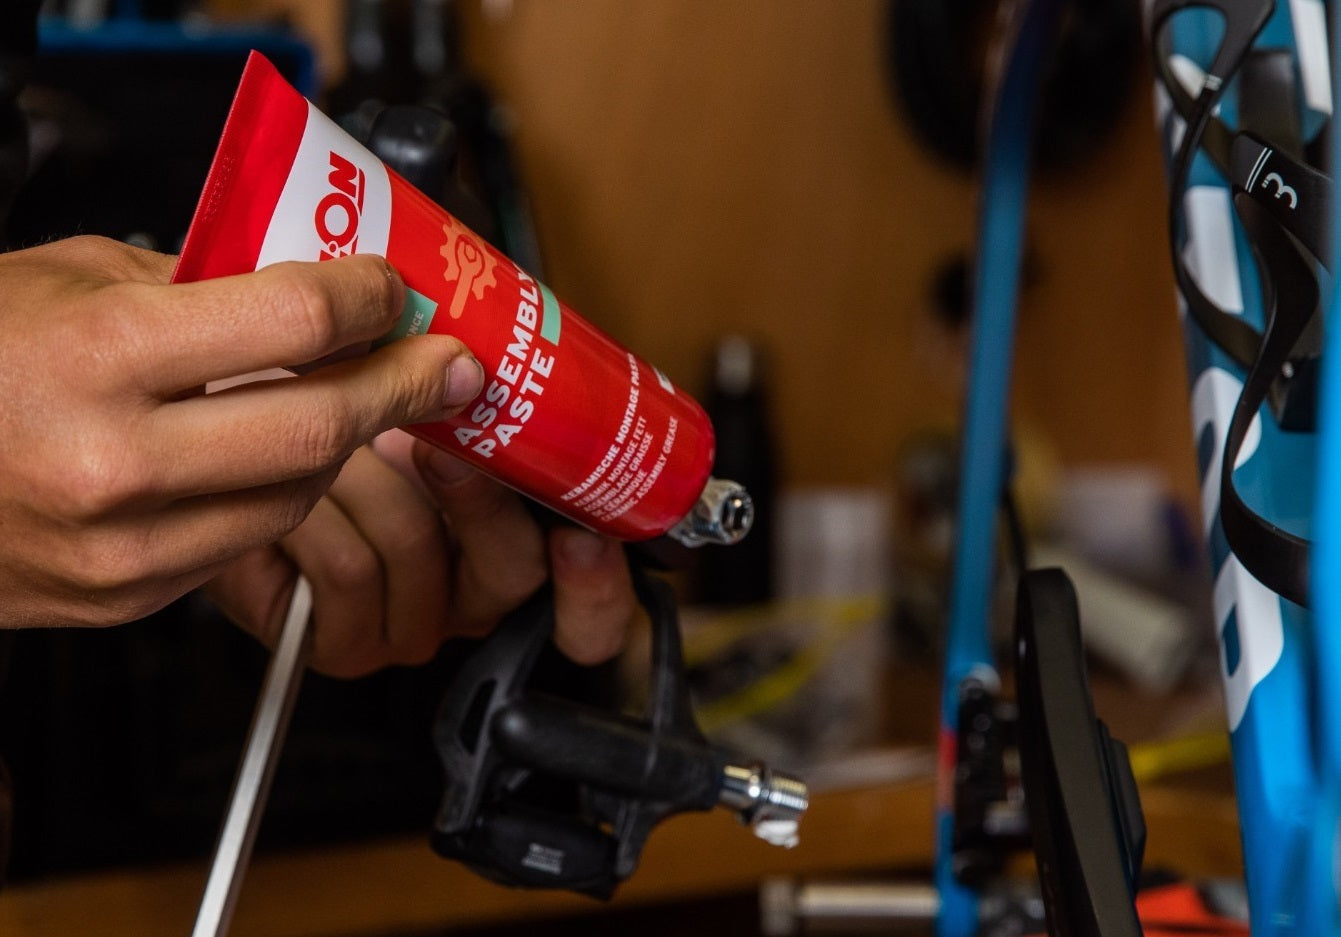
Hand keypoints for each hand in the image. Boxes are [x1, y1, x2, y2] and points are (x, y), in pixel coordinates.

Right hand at [0, 235, 482, 627]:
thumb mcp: (72, 278)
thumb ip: (199, 285)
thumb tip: (312, 294)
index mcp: (101, 355)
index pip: (294, 322)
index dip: (368, 300)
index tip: (395, 291)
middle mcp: (115, 460)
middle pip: (321, 427)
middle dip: (402, 388)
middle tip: (446, 365)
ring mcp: (124, 543)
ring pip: (297, 496)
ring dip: (349, 446)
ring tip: (366, 402)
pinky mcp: (128, 594)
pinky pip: (246, 542)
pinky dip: (284, 495)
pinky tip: (288, 457)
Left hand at [205, 432, 639, 677]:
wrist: (247, 465)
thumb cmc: (342, 425)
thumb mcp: (426, 406)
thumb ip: (474, 398)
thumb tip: (485, 360)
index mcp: (511, 556)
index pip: (592, 617)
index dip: (595, 585)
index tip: (581, 539)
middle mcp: (469, 602)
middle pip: (511, 569)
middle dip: (474, 494)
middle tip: (441, 446)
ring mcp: (408, 629)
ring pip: (416, 549)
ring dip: (361, 476)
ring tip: (328, 445)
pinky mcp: (338, 643)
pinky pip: (346, 574)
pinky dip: (311, 511)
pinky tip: (293, 493)